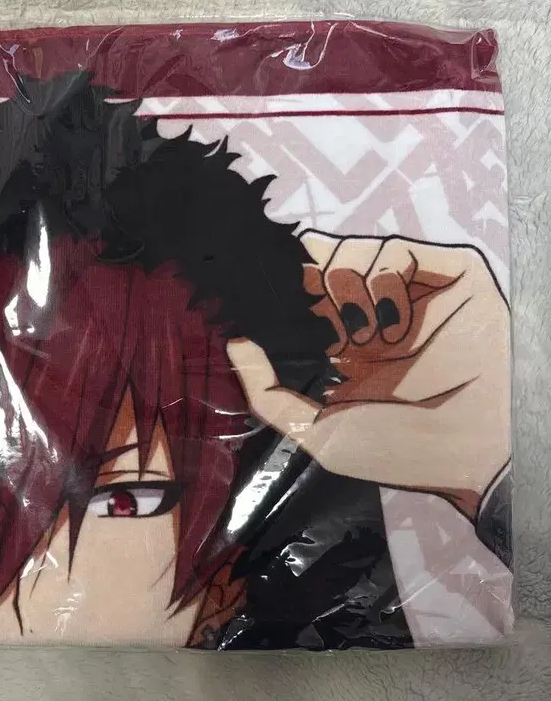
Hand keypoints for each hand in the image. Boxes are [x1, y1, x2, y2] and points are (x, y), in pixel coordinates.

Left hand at [227, 233, 510, 517]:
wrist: (469, 451)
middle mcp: (368, 313)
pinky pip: (398, 250)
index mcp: (337, 345)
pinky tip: (389, 318)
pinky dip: (384, 276)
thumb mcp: (315, 433)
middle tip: (320, 323)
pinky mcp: (444, 276)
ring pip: (352, 253)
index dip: (278, 294)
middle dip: (308, 288)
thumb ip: (267, 393)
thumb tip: (232, 343)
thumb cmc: (395, 448)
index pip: (297, 299)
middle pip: (319, 269)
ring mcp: (406, 292)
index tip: (257, 297)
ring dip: (346, 287)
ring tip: (362, 333)